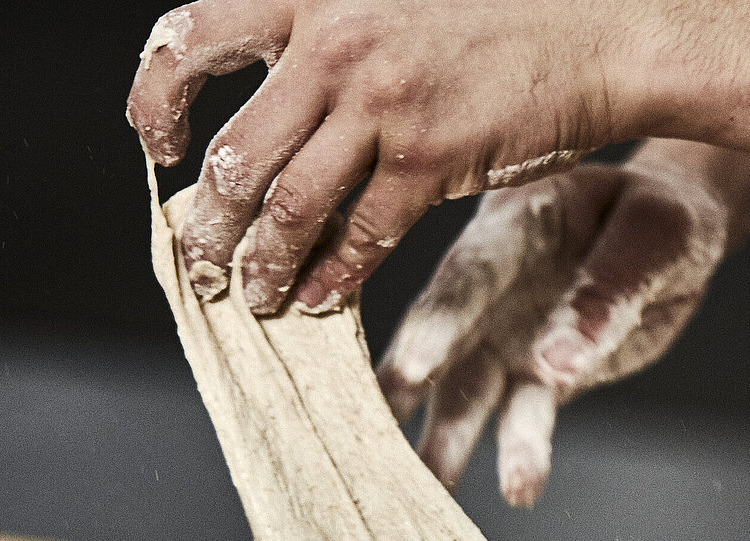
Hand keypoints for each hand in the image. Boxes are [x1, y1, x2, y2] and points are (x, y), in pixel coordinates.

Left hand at [127, 0, 642, 314]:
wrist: (590, 32)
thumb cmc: (495, 16)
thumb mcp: (391, 0)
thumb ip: (328, 36)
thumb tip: (272, 102)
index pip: (194, 37)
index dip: (159, 99)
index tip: (162, 146)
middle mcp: (336, 42)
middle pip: (237, 153)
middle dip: (209, 222)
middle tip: (201, 259)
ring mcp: (383, 105)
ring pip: (290, 206)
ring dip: (262, 263)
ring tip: (252, 294)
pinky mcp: (430, 160)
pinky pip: (362, 235)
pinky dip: (332, 277)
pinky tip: (317, 301)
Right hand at [376, 151, 734, 506]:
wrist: (676, 240)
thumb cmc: (661, 219)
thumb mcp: (655, 237)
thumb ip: (607, 293)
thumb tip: (556, 366)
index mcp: (515, 226)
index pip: (469, 276)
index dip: (439, 322)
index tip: (412, 368)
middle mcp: (494, 287)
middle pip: (445, 340)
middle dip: (408, 389)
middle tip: (374, 435)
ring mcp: (506, 338)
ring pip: (469, 394)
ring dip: (447, 442)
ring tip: (431, 492)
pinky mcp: (534, 380)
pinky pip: (521, 422)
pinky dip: (519, 456)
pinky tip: (519, 491)